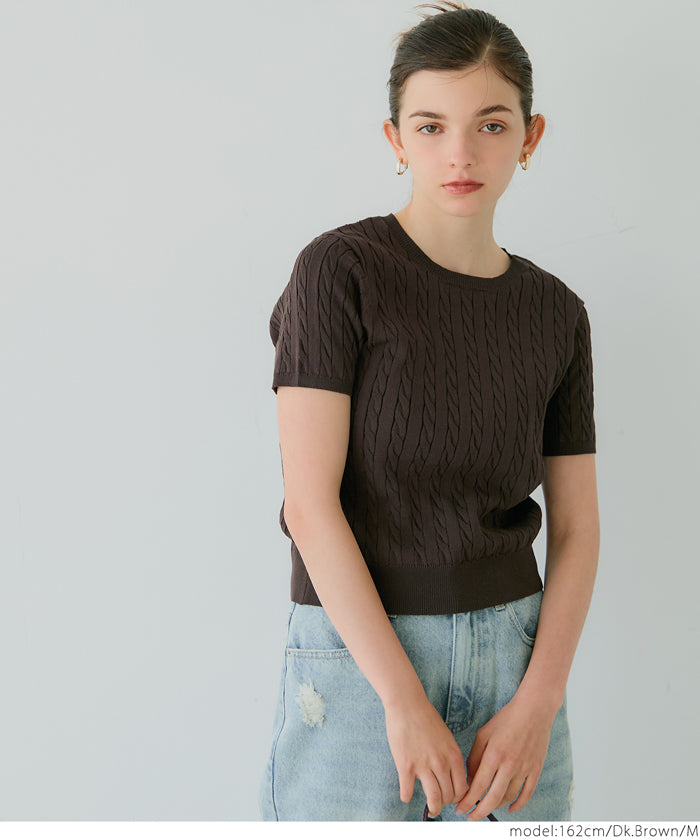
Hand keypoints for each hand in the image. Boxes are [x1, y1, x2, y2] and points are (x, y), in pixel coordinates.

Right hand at [384, 693, 467, 817]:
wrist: (407, 704)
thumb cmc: (426, 717)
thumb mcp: (446, 737)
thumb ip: (450, 756)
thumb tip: (451, 775)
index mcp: (454, 755)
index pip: (462, 788)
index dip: (458, 798)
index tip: (452, 799)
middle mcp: (441, 763)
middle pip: (449, 796)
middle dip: (446, 803)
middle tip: (440, 803)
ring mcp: (424, 765)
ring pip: (434, 799)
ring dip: (433, 808)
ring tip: (431, 809)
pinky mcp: (406, 766)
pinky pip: (408, 792)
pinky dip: (407, 797)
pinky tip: (406, 794)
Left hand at [455, 693, 556, 819]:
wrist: (533, 711)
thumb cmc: (506, 719)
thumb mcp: (484, 734)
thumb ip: (475, 757)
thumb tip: (470, 779)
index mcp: (494, 754)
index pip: (478, 786)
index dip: (467, 801)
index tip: (460, 808)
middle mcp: (510, 765)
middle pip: (493, 798)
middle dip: (479, 811)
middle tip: (470, 817)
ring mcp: (524, 769)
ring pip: (508, 797)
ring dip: (495, 807)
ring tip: (485, 808)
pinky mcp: (535, 770)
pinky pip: (527, 794)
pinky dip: (518, 805)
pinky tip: (510, 808)